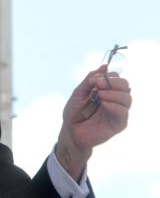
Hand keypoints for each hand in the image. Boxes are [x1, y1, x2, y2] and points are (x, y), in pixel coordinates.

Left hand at [56, 65, 131, 179]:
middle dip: (114, 83)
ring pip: (127, 98)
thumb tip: (104, 66)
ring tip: (100, 95)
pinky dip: (115, 106)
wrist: (70, 131)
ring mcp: (117, 112)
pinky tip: (104, 104)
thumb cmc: (74, 112)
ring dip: (114, 94)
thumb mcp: (79, 92)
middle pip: (126, 86)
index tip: (95, 79)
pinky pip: (123, 113)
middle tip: (99, 85)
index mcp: (106, 91)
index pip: (117, 79)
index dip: (109, 76)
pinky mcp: (118, 124)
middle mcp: (114, 100)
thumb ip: (90, 80)